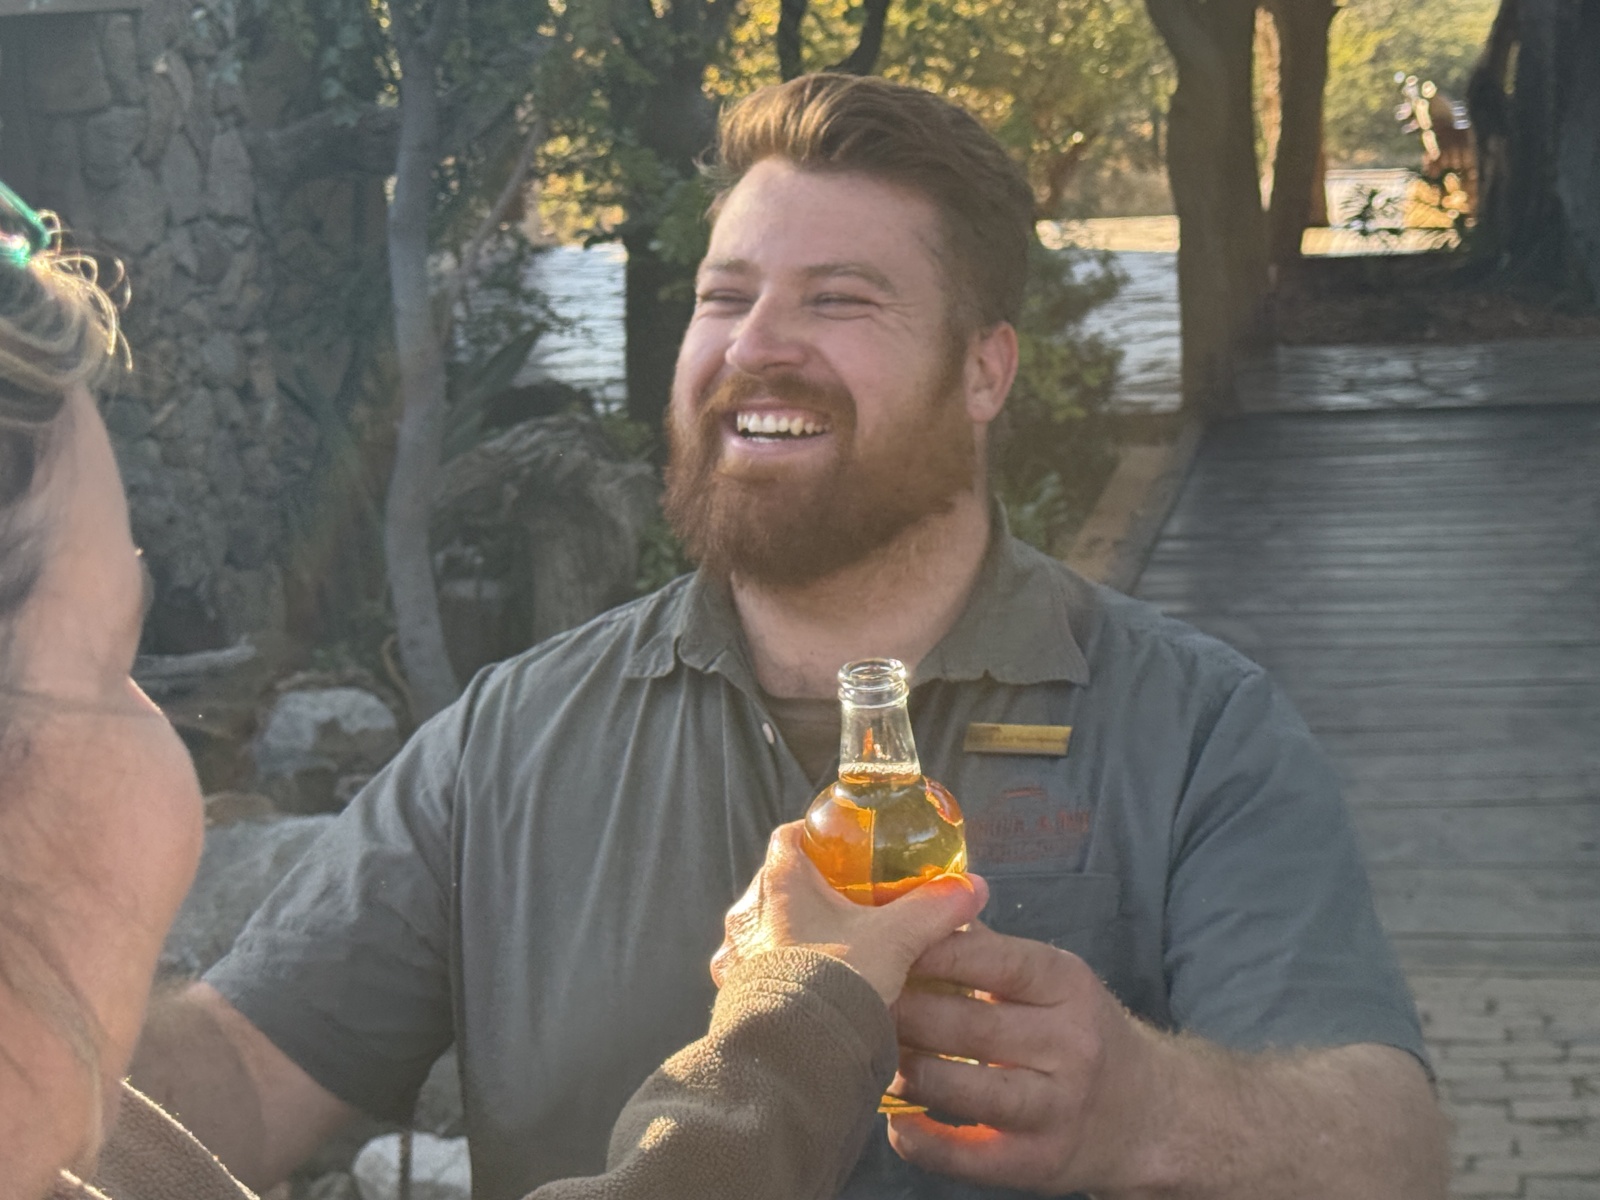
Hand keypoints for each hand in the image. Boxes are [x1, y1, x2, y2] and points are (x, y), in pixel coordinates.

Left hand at [710, 822, 988, 1004]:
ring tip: (836, 945)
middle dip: (816, 889)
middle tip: (852, 901)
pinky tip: (815, 983)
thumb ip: (933, 908)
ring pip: (769, 925)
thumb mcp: (896, 939)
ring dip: (797, 930)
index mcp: (780, 881)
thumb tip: (971, 888)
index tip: (846, 847)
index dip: (818, 837)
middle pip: (781, 882)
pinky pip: (760, 965)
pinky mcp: (735, 990)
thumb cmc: (836, 981)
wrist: (795, 1052)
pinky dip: (785, 966)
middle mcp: (749, 912)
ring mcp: (736, 953)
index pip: (790, 836)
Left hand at [885, 921, 1162, 1194]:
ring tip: (868, 1054)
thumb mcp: (1050, 981)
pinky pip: (968, 1156)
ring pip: (962, 1087)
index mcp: (1067, 984)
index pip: (991, 960)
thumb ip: (986, 950)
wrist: (1147, 1114)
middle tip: (856, 1003)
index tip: (881, 944)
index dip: (930, 953)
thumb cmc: (1077, 1031)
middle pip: (967, 1025)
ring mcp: (1057, 1107)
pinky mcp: (1040, 1162)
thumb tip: (917, 904)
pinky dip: (923, 1140)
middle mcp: (1070, 1044)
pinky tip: (895, 1121)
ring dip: (905, 1071)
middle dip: (903, 1012)